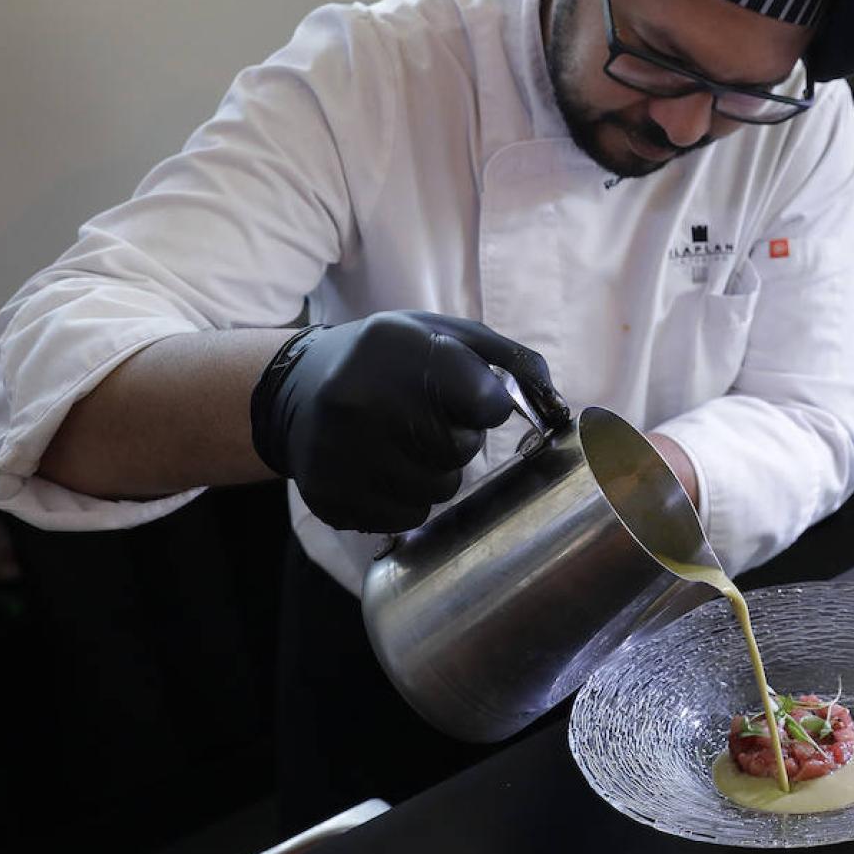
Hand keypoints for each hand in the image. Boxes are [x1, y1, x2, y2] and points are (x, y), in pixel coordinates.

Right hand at [248, 311, 567, 531]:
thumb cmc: (389, 362)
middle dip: (459, 442)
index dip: (488, 408)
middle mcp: (357, 397)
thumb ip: (507, 359)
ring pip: (437, 492)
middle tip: (429, 423)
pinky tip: (384, 470)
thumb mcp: (441, 334)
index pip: (485, 401)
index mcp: (396, 347)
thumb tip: (557, 402)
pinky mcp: (328, 494)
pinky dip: (408, 501)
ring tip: (406, 445)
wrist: (297, 391)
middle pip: (460, 452)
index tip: (473, 402)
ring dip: (436, 474)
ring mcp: (335, 450)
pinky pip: (406, 519)